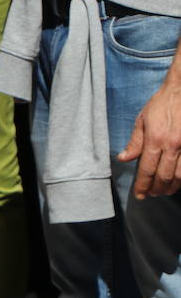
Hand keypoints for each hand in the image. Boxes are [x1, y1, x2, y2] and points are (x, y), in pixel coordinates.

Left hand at [119, 75, 180, 198]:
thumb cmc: (163, 103)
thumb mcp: (143, 120)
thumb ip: (135, 142)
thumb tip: (124, 158)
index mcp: (156, 139)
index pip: (146, 170)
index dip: (142, 185)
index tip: (140, 195)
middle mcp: (173, 145)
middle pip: (164, 176)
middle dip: (157, 189)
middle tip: (152, 194)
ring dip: (172, 186)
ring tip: (166, 191)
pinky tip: (179, 180)